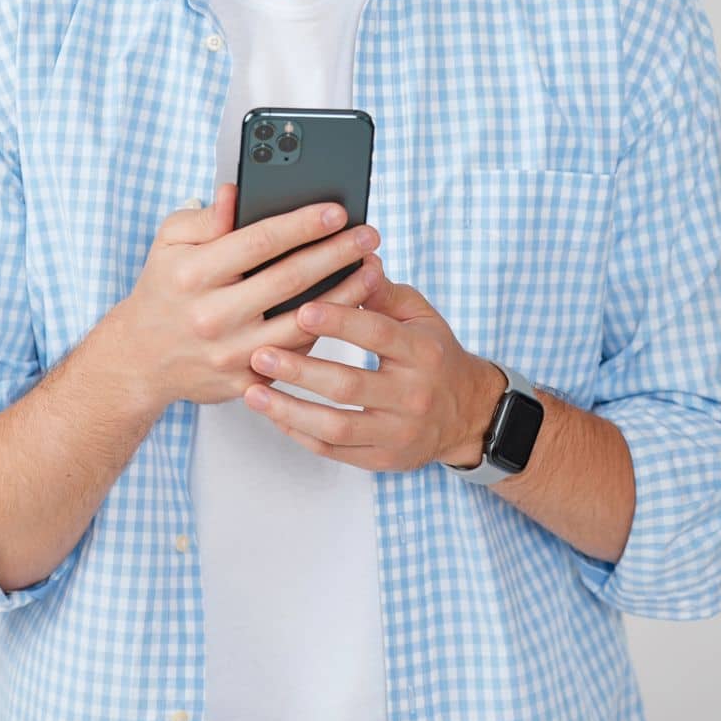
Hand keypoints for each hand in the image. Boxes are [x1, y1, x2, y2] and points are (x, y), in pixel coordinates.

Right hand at [117, 182, 383, 412]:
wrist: (141, 359)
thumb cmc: (164, 288)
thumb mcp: (169, 242)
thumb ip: (206, 217)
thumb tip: (237, 191)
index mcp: (194, 274)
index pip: (259, 242)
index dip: (302, 224)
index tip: (338, 210)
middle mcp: (213, 315)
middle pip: (289, 280)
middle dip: (336, 254)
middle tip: (369, 235)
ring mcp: (231, 354)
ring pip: (303, 323)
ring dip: (345, 295)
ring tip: (373, 269)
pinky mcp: (247, 383)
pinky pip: (297, 355)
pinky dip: (328, 331)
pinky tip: (351, 307)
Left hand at [242, 267, 491, 471]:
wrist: (467, 413)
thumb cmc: (433, 353)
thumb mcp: (419, 315)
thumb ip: (384, 292)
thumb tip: (355, 261)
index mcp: (422, 352)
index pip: (377, 335)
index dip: (339, 322)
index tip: (301, 309)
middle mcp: (413, 395)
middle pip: (349, 384)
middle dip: (300, 369)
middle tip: (260, 352)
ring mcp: (398, 432)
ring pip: (337, 425)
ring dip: (290, 409)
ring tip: (253, 391)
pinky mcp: (383, 459)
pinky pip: (335, 450)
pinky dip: (300, 433)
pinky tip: (273, 415)